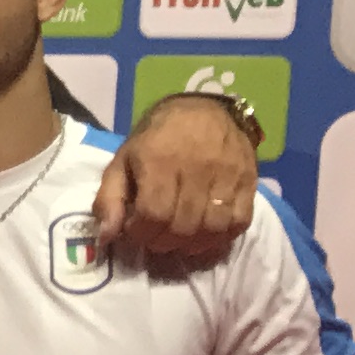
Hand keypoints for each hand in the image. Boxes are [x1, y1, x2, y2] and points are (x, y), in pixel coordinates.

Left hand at [91, 92, 260, 267]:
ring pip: (213, 227)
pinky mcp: (249, 179)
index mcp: (160, 161)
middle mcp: (197, 167)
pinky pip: (240, 221)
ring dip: (193, 244)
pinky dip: (222, 237)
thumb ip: (109, 200)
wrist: (203, 110)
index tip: (136, 231)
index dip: (141, 233)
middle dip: (164, 242)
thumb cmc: (156, 140)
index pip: (153, 214)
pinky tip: (206, 234)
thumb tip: (105, 237)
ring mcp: (227, 174)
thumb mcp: (122, 162)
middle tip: (156, 238)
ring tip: (180, 240)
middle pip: (183, 226)